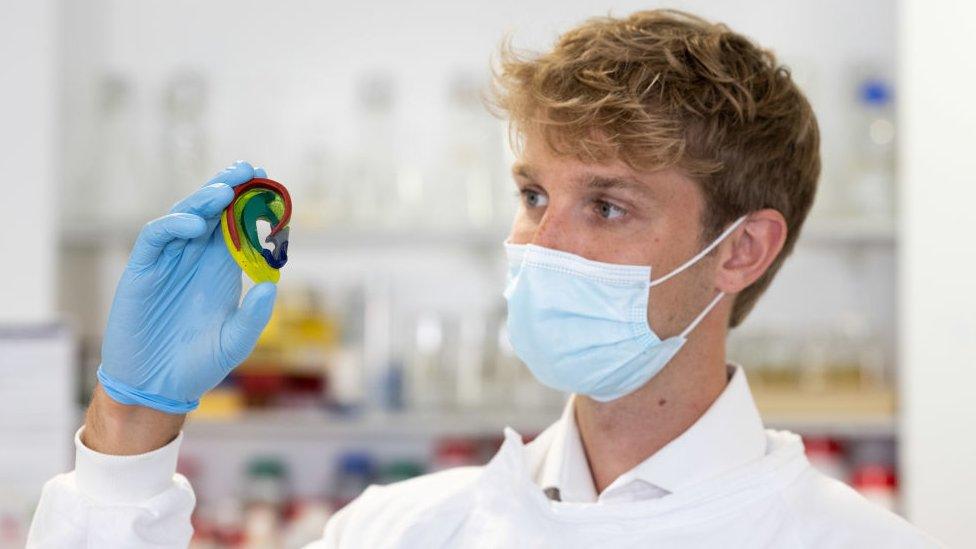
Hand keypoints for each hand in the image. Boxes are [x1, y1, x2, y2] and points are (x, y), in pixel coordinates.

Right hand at [96, 161, 277, 413]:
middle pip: (212, 212)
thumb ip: (253, 316)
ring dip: (203, 200)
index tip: (268, 181)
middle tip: (249, 169)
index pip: (236, 225)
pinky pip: (156, 238)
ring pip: (184, 217)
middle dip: (229, 188)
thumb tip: (270, 285)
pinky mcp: (142, 271)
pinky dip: (173, 226)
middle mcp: (195, 259)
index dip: (249, 202)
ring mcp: (168, 262)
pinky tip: (195, 224)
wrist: (156, 388)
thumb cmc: (198, 364)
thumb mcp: (235, 342)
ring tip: (225, 190)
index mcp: (220, 269)